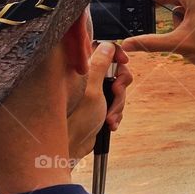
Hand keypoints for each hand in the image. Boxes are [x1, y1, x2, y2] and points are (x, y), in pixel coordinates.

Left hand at [67, 42, 131, 162]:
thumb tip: (107, 45)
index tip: (124, 61)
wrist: (70, 147)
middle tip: (116, 92)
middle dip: (120, 84)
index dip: (115, 52)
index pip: (100, 48)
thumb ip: (99, 64)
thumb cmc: (74, 120)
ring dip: (118, 103)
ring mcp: (91, 92)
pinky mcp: (96, 105)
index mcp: (78, 68)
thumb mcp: (91, 88)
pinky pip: (114, 102)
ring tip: (110, 116)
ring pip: (117, 88)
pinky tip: (110, 122)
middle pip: (114, 69)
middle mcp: (84, 78)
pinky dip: (115, 112)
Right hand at [120, 0, 194, 71]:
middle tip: (144, 13)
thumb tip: (128, 43)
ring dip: (175, 18)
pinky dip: (185, 21)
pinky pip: (193, 11)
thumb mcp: (178, 44)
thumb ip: (151, 43)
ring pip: (183, 5)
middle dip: (159, 5)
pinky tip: (187, 36)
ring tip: (181, 36)